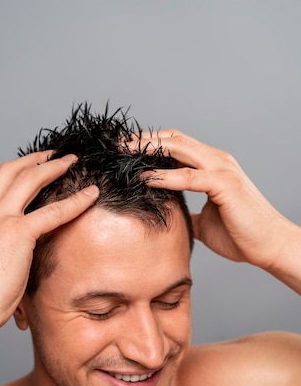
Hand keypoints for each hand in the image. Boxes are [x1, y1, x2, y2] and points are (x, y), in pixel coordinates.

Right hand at [0, 152, 98, 332]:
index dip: (14, 176)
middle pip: (9, 171)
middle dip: (32, 159)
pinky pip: (53, 211)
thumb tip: (8, 263)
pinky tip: (91, 195)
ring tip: (71, 160)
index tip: (28, 172)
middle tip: (51, 154)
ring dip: (53, 166)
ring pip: (29, 179)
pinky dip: (76, 201)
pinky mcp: (16, 233)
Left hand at [128, 130, 290, 270]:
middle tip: (116, 145)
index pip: (175, 145)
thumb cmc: (241, 234)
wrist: (269, 246)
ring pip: (179, 149)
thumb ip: (187, 211)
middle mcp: (217, 160)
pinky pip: (189, 176)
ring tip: (123, 154)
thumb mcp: (205, 220)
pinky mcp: (225, 184)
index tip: (124, 150)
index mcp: (212, 165)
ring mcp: (222, 169)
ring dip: (148, 150)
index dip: (149, 144)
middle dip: (142, 140)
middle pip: (173, 140)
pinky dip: (165, 176)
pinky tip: (145, 179)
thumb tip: (168, 214)